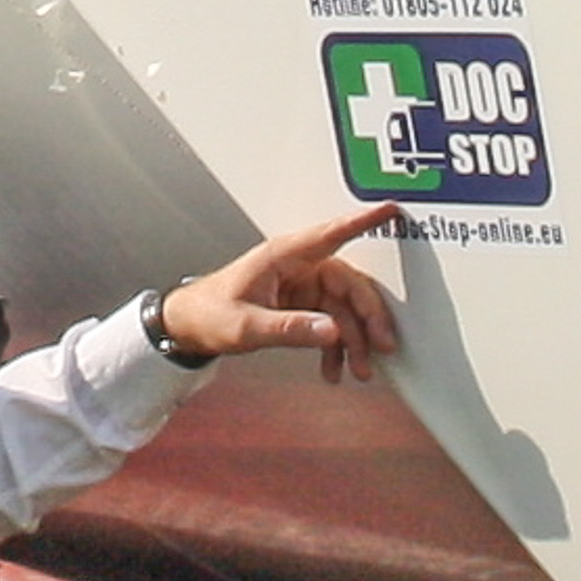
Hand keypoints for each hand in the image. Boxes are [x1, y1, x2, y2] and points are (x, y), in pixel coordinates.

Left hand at [157, 204, 401, 382]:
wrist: (189, 326)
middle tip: (382, 345)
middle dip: (369, 317)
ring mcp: (304, 286)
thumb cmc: (209, 313)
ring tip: (359, 369)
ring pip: (345, 309)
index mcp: (284, 256)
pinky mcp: (303, 305)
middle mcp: (299, 267)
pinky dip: (337, 348)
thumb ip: (290, 328)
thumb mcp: (247, 325)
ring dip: (356, 340)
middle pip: (349, 285)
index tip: (390, 211)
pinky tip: (335, 370)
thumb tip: (330, 331)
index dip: (363, 222)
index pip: (331, 234)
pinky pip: (332, 324)